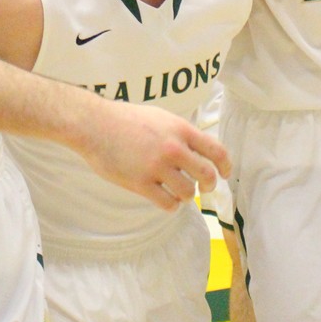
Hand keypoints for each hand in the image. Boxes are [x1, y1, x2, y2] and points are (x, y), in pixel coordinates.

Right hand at [80, 100, 230, 211]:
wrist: (95, 125)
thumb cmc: (125, 119)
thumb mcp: (160, 117)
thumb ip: (180, 133)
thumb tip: (198, 150)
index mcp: (180, 129)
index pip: (216, 150)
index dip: (226, 165)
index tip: (225, 173)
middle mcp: (173, 148)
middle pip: (207, 175)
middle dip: (209, 185)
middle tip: (204, 187)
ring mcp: (157, 167)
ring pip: (188, 192)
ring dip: (186, 194)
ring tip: (176, 190)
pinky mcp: (141, 183)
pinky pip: (168, 203)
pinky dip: (170, 204)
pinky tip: (164, 198)